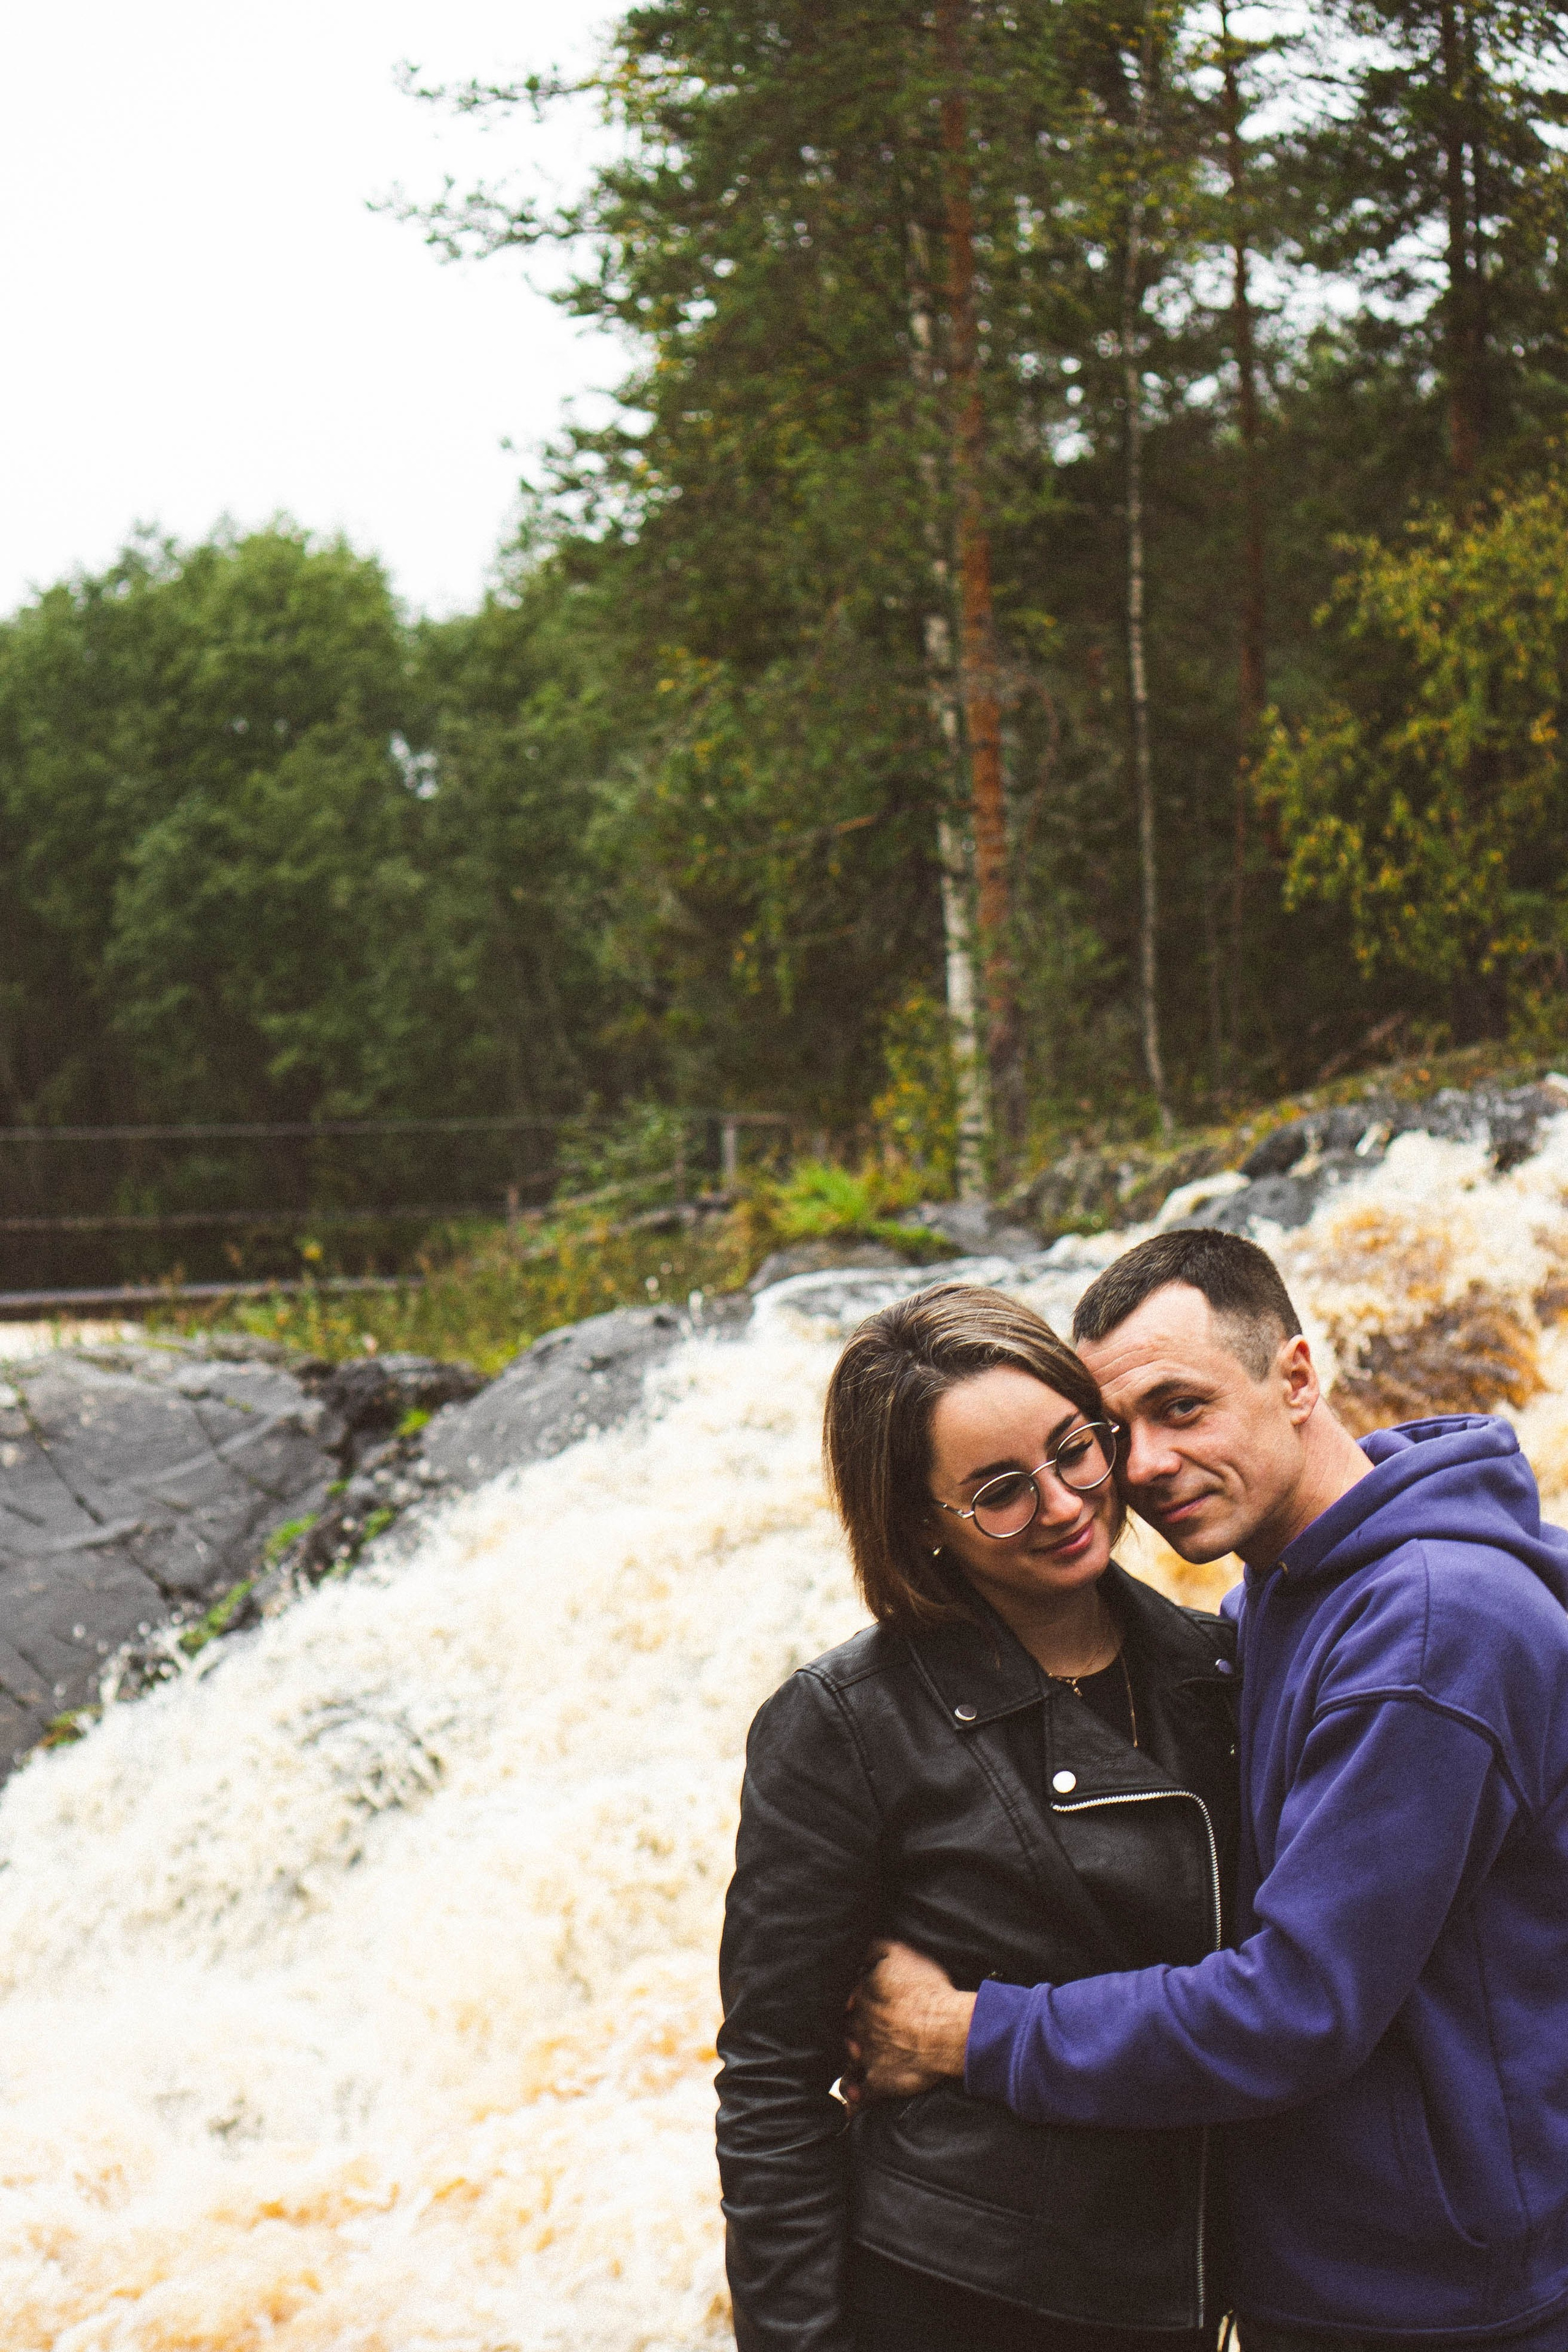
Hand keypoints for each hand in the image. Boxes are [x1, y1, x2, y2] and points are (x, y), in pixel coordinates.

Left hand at [843, 1941, 976, 2106]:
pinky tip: (851, 2098)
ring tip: (854, 2057)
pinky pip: (859, 2095)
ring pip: (847, 2059)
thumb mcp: (900, 1954)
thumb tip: (861, 1948)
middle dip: (850, 2028)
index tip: (857, 2001)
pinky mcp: (879, 2081)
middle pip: (845, 2027)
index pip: (846, 1997)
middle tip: (859, 2027)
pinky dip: (853, 2098)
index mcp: (862, 1996)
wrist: (948, 2031)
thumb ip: (875, 1948)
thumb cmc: (929, 1991)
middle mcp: (859, 2026)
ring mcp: (866, 2056)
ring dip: (849, 2059)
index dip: (852, 1999)